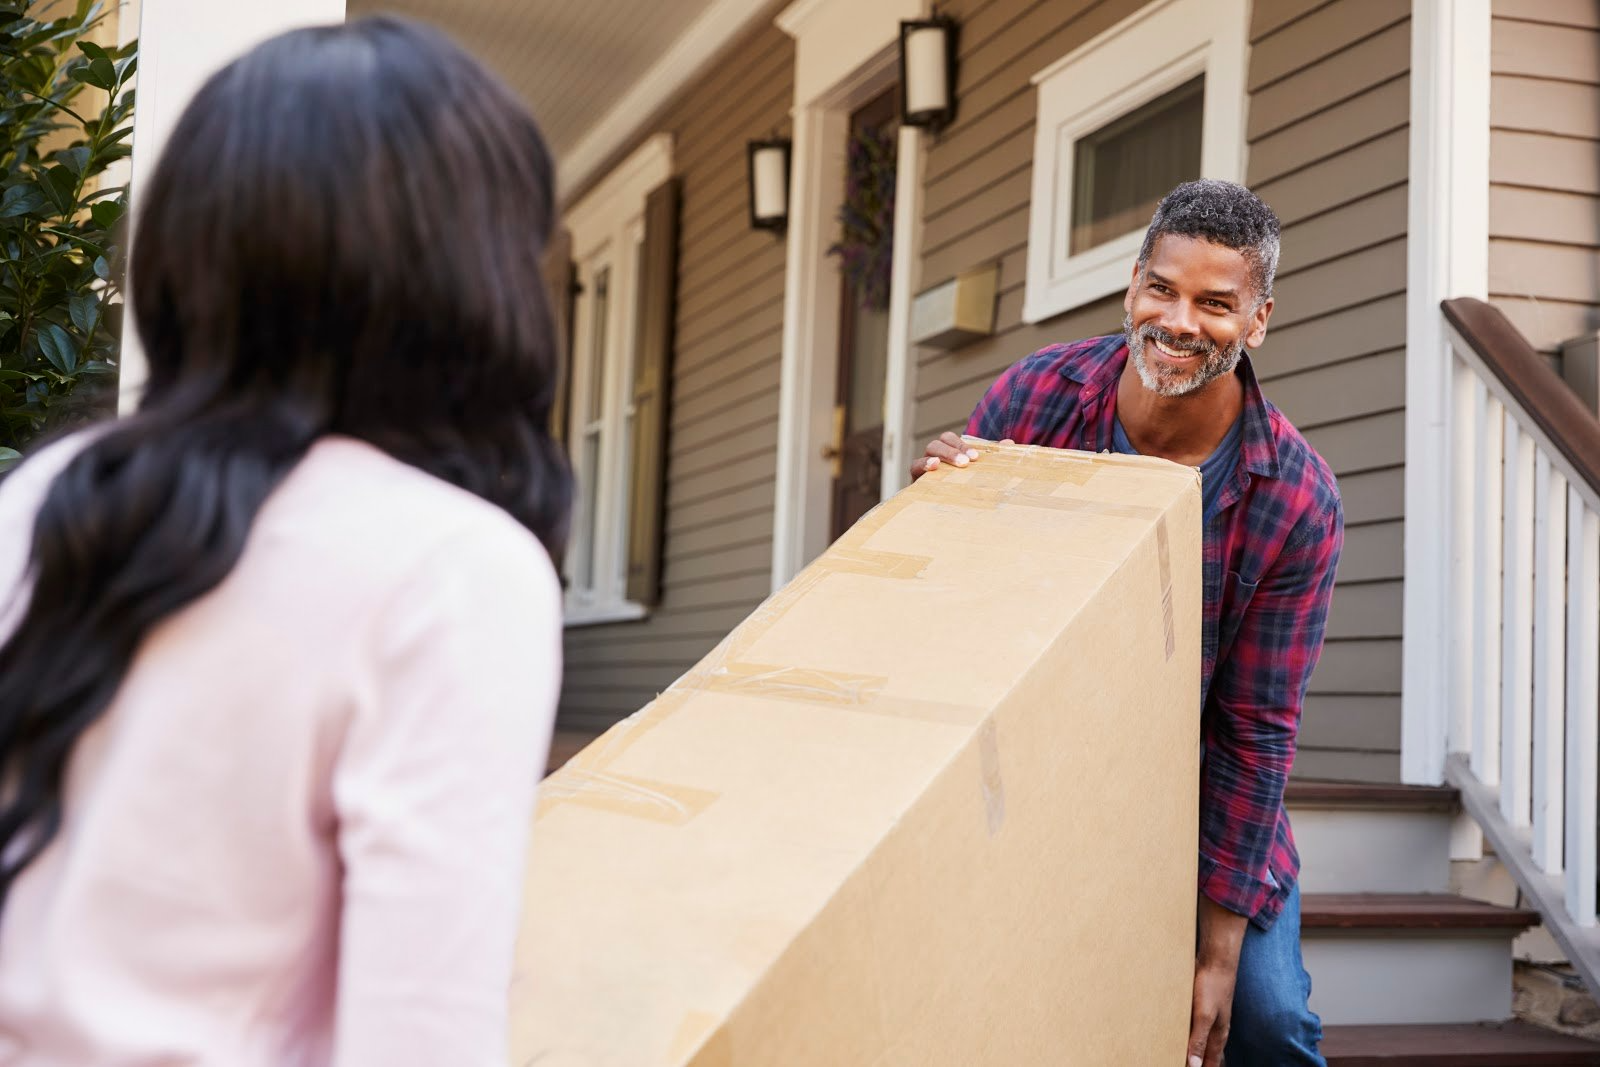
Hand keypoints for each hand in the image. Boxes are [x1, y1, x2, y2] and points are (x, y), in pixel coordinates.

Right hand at [909, 432, 1012, 481]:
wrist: (943, 517)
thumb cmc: (963, 491)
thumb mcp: (979, 474)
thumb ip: (991, 458)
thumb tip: (1009, 443)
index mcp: (948, 453)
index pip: (950, 439)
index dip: (962, 444)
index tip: (975, 458)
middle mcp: (935, 458)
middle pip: (939, 442)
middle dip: (953, 450)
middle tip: (966, 463)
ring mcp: (924, 468)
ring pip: (928, 451)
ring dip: (942, 455)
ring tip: (956, 465)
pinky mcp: (916, 480)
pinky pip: (914, 467)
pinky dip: (923, 464)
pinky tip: (934, 467)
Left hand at [1188, 893, 1246, 1065]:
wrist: (1216, 959)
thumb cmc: (1213, 985)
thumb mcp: (1204, 1015)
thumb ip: (1198, 1040)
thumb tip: (1193, 1066)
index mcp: (1218, 1036)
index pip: (1211, 1063)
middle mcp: (1215, 1029)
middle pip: (1207, 1055)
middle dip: (1196, 1062)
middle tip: (1177, 1061)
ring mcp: (1209, 1018)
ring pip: (1200, 1041)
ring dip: (1191, 1049)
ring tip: (1180, 1054)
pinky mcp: (1201, 1007)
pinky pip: (1193, 1026)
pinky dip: (1186, 1033)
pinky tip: (1177, 1032)